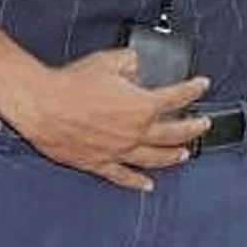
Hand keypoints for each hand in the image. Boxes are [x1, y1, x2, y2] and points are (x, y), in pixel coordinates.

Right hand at [3, 48, 212, 191]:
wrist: (42, 104)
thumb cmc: (72, 83)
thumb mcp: (108, 61)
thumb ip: (129, 62)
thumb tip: (136, 64)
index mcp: (142, 105)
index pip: (178, 97)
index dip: (193, 89)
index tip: (202, 85)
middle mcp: (135, 132)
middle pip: (174, 133)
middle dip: (193, 128)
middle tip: (203, 124)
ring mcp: (119, 150)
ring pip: (155, 158)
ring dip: (173, 156)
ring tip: (185, 154)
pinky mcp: (98, 163)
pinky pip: (123, 176)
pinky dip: (137, 182)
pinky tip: (147, 185)